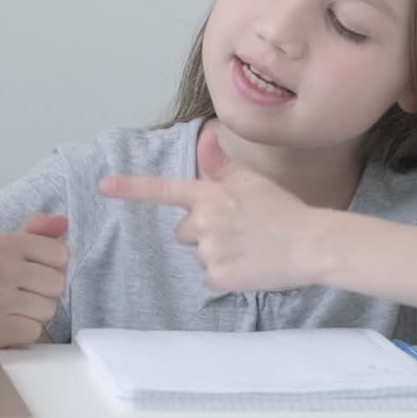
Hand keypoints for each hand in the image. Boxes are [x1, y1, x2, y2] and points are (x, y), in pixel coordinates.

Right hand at [0, 212, 68, 346]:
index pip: (61, 253)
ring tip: (12, 307)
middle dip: (44, 291)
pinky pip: (33, 331)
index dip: (51, 265)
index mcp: (5, 244)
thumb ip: (37, 232)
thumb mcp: (8, 248)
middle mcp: (0, 268)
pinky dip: (23, 331)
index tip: (32, 269)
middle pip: (58, 284)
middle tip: (20, 291)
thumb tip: (62, 222)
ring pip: (48, 309)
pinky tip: (7, 321)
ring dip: (34, 312)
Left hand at [98, 128, 330, 291]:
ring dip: (218, 251)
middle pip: (183, 230)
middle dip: (203, 230)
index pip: (163, 190)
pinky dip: (228, 273)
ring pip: (199, 253)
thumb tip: (204, 139)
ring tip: (250, 246)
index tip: (104, 185)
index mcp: (209, 195)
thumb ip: (222, 165)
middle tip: (239, 228)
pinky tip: (250, 264)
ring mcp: (209, 252)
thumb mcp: (252, 181)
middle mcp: (203, 223)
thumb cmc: (283, 210)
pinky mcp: (218, 278)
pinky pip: (210, 276)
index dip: (131, 188)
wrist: (312, 245)